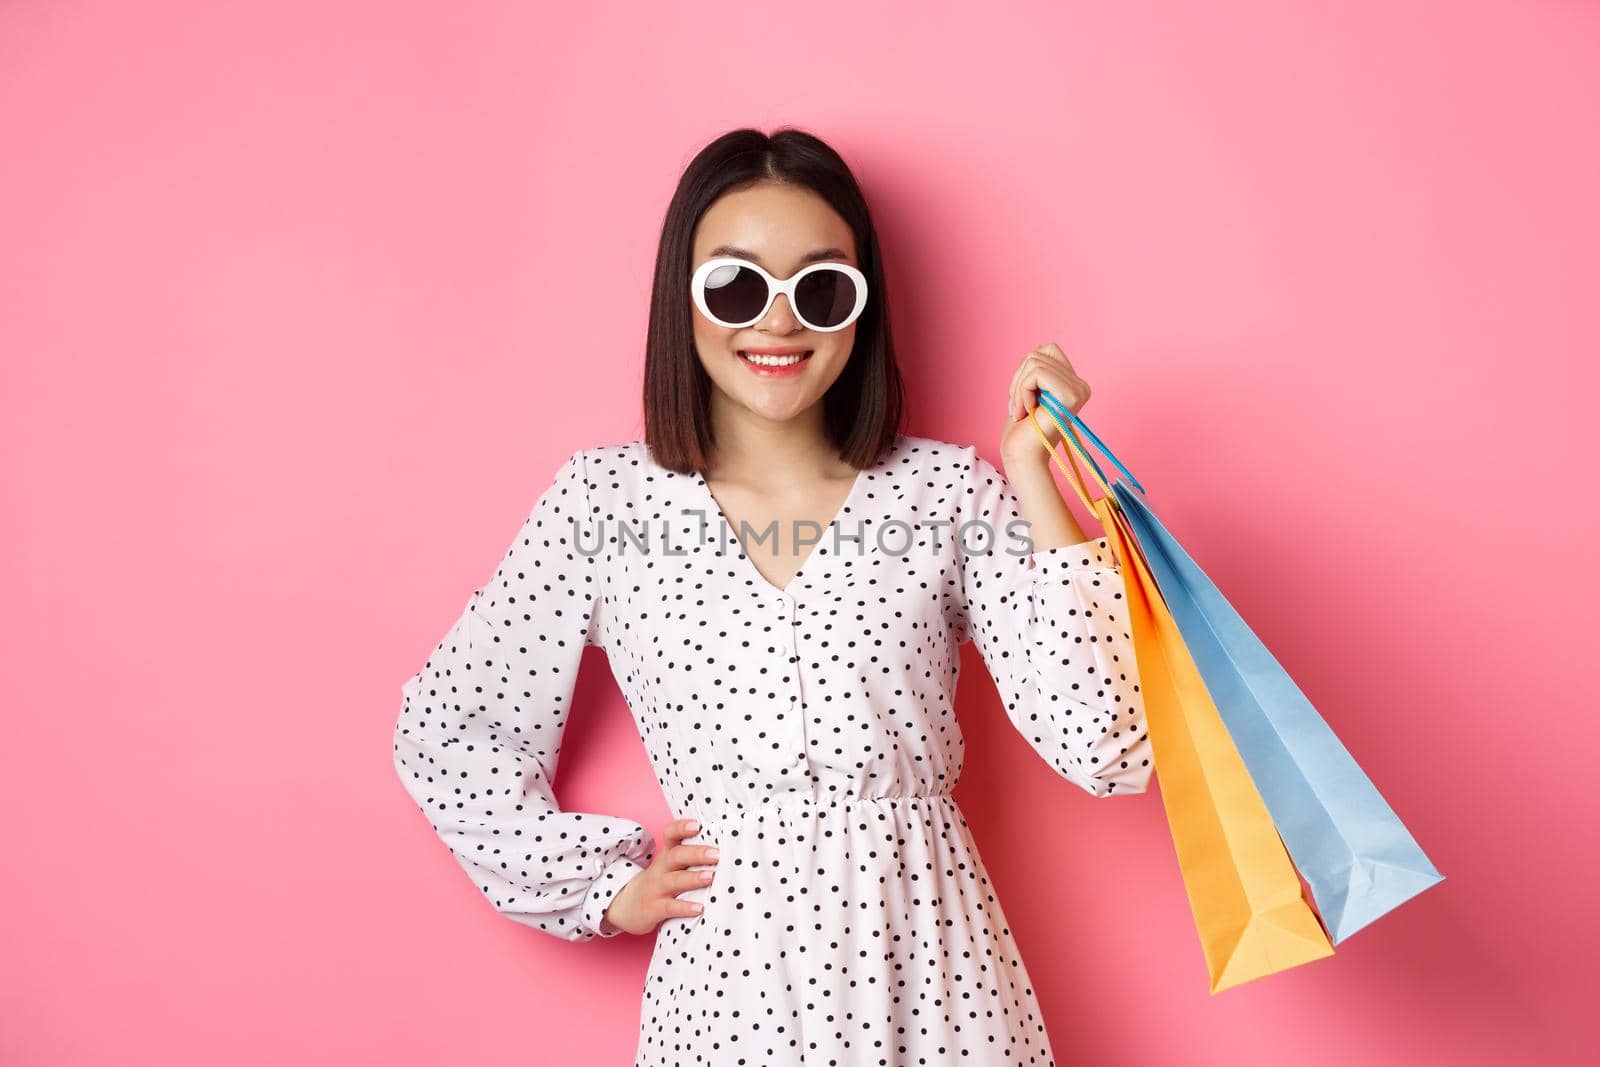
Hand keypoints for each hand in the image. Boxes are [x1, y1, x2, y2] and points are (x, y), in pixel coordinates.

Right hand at [602, 817, 718, 934]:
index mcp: (666, 855)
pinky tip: (699, 908)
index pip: (670, 834)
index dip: (681, 828)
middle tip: (717, 854)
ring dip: (694, 878)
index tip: (697, 825)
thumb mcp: (669, 866)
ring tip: (711, 877)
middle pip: (676, 856)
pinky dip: (685, 907)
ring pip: (674, 880)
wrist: (627, 905)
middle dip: (697, 854)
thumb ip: (690, 857)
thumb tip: (728, 850)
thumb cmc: (659, 882)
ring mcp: (656, 888)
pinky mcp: (653, 908)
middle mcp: (660, 869)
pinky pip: (670, 907)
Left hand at [1000, 342, 1090, 465]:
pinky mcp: (1070, 395)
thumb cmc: (1022, 431)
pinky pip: (1036, 373)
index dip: (1026, 369)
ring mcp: (1078, 390)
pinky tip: (1026, 411)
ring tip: (1021, 410)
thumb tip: (1038, 349)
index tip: (1021, 396)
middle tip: (1018, 406)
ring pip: (1035, 361)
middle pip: (1039, 352)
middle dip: (1019, 378)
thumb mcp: (1030, 392)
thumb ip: (1038, 371)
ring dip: (1018, 387)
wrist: (1023, 458)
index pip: (1047, 349)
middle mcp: (1081, 385)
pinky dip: (1022, 391)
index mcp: (1073, 384)